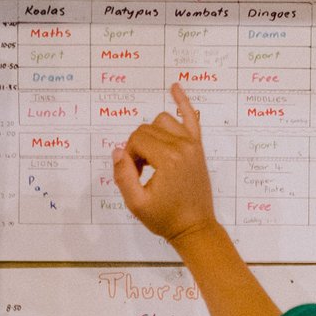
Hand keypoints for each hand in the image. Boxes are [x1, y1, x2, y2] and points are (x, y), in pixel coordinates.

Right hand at [113, 84, 220, 245]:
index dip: (129, 157)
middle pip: (147, 129)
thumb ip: (122, 175)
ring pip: (163, 121)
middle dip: (138, 148)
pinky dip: (182, 102)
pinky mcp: (198, 147)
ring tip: (151, 158)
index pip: (137, 140)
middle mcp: (183, 146)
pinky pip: (191, 117)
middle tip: (141, 174)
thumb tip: (118, 151)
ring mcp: (193, 144)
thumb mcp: (136, 204)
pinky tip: (175, 87)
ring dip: (152, 134)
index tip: (135, 176)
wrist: (194, 227)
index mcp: (168, 159)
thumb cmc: (166, 218)